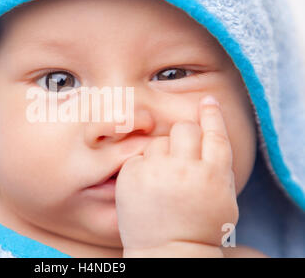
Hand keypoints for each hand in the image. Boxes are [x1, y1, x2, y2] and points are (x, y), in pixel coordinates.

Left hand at [116, 95, 237, 255]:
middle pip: (185, 129)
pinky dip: (143, 165)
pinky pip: (139, 155)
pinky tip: (147, 185)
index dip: (212, 114)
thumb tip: (212, 130)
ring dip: (162, 152)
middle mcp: (185, 169)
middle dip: (185, 135)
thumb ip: (218, 165)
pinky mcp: (131, 175)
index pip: (215, 133)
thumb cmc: (199, 226)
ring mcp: (156, 171)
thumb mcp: (223, 197)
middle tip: (181, 154)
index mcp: (213, 174)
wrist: (168, 251)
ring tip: (162, 178)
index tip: (208, 102)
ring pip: (159, 140)